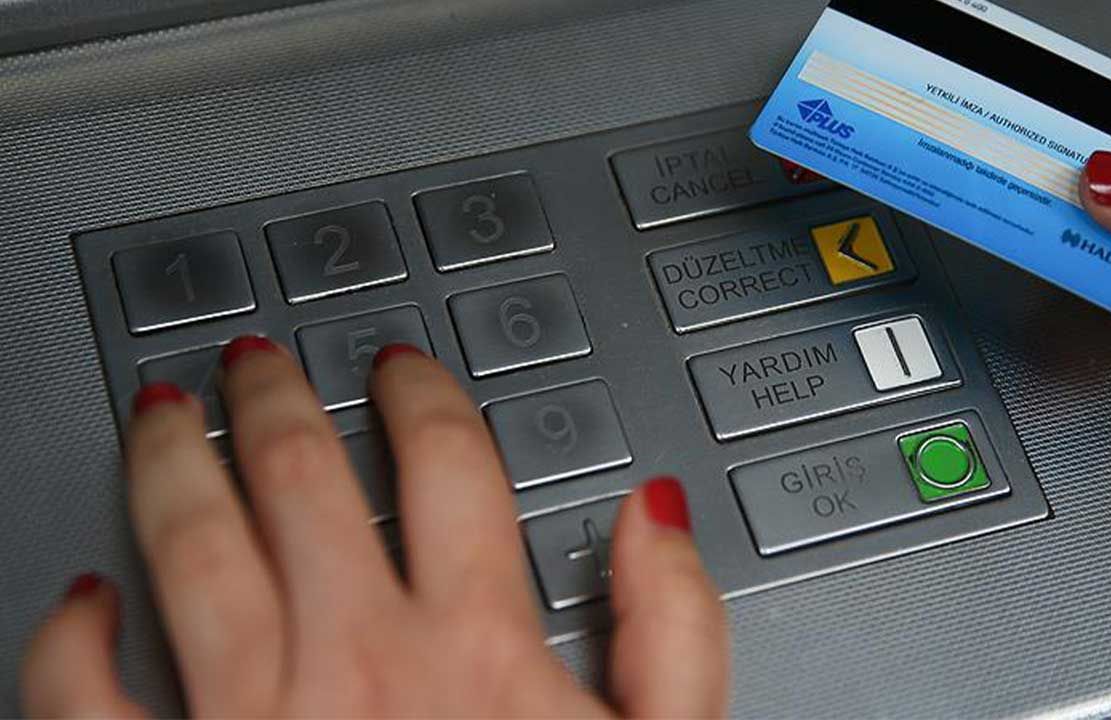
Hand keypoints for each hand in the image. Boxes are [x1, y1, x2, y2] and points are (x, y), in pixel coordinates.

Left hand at [21, 338, 728, 716]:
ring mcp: (248, 718)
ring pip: (189, 544)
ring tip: (160, 413)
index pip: (447, 465)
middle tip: (253, 363)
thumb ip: (676, 629)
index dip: (422, 398)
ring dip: (169, 462)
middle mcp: (354, 661)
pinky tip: (78, 601)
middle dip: (273, 400)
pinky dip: (67, 639)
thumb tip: (650, 515)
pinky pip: (83, 697)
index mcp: (473, 647)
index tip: (399, 371)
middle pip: (300, 477)